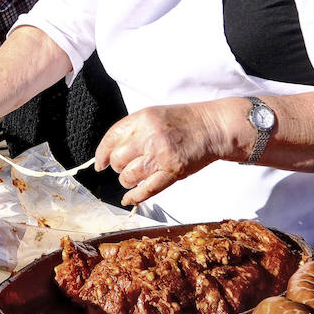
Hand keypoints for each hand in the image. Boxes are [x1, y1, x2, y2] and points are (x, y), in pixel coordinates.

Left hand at [95, 102, 235, 205]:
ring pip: (129, 176)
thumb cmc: (185, 121)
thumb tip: (110, 152)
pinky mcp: (172, 172)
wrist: (213, 127)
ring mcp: (161, 155)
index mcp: (142, 119)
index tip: (100, 163)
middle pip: (118, 160)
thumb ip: (133, 130)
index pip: (111, 138)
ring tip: (135, 177)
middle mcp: (149, 137)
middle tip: (126, 166)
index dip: (102, 153)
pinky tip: (129, 199)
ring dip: (127, 180)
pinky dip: (134, 197)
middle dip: (118, 167)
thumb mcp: (154, 115)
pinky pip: (146, 190)